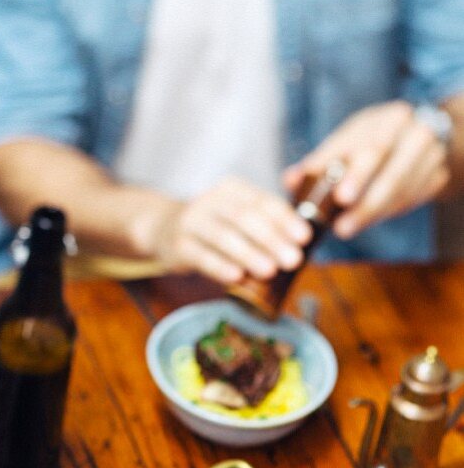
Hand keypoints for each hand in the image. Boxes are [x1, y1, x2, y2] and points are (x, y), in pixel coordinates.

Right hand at [142, 177, 311, 284]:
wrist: (163, 228)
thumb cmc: (213, 228)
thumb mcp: (236, 218)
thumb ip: (263, 228)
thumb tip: (300, 249)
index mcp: (233, 190)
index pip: (262, 202)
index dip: (285, 219)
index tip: (305, 238)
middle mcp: (211, 200)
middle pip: (245, 218)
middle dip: (272, 240)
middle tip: (293, 260)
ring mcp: (192, 221)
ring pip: (224, 236)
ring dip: (249, 254)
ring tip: (270, 271)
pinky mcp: (178, 245)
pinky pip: (201, 256)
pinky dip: (220, 266)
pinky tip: (236, 277)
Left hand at [284, 101, 450, 239]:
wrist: (415, 138)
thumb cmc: (370, 141)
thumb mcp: (346, 141)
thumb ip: (319, 161)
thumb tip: (290, 180)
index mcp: (393, 119)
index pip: (375, 148)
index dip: (358, 174)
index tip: (340, 198)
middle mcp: (418, 134)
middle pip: (393, 175)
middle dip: (366, 204)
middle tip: (341, 228)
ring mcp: (432, 157)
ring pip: (402, 194)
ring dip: (372, 215)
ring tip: (345, 229)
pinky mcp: (437, 178)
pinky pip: (411, 202)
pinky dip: (387, 214)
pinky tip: (366, 220)